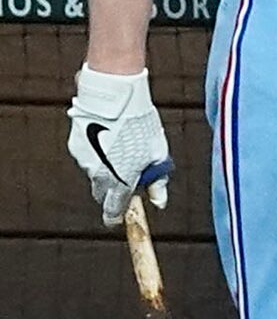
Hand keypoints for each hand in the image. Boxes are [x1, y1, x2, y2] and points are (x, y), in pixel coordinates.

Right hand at [68, 64, 170, 226]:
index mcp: (121, 180)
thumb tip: (160, 202)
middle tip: (122, 178)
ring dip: (104, 168)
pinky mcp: (75, 147)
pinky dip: (95, 153)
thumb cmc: (141, 124)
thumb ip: (158, 181)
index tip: (116, 220)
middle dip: (111, 191)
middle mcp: (99, 175)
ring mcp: (85, 161)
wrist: (114, 99)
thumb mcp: (158, 154)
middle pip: (102, 193)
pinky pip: (86, 157)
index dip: (115, 216)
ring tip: (118, 148)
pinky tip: (106, 138)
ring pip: (94, 173)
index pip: (114, 208)